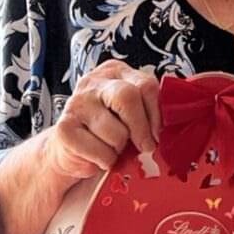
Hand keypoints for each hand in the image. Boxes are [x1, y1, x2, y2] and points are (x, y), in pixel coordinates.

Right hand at [41, 60, 161, 181]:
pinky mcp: (64, 128)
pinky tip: (97, 156)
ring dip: (120, 149)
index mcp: (115, 72)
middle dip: (141, 128)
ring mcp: (76, 103)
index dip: (157, 112)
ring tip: (112, 148)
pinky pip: (100, 152)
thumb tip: (169, 126)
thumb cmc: (107, 130)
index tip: (158, 132)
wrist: (71, 150)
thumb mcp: (130, 113)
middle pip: (127, 97)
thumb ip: (148, 109)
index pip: (146, 84)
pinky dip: (105, 161)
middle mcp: (93, 82)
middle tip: (145, 147)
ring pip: (116, 131)